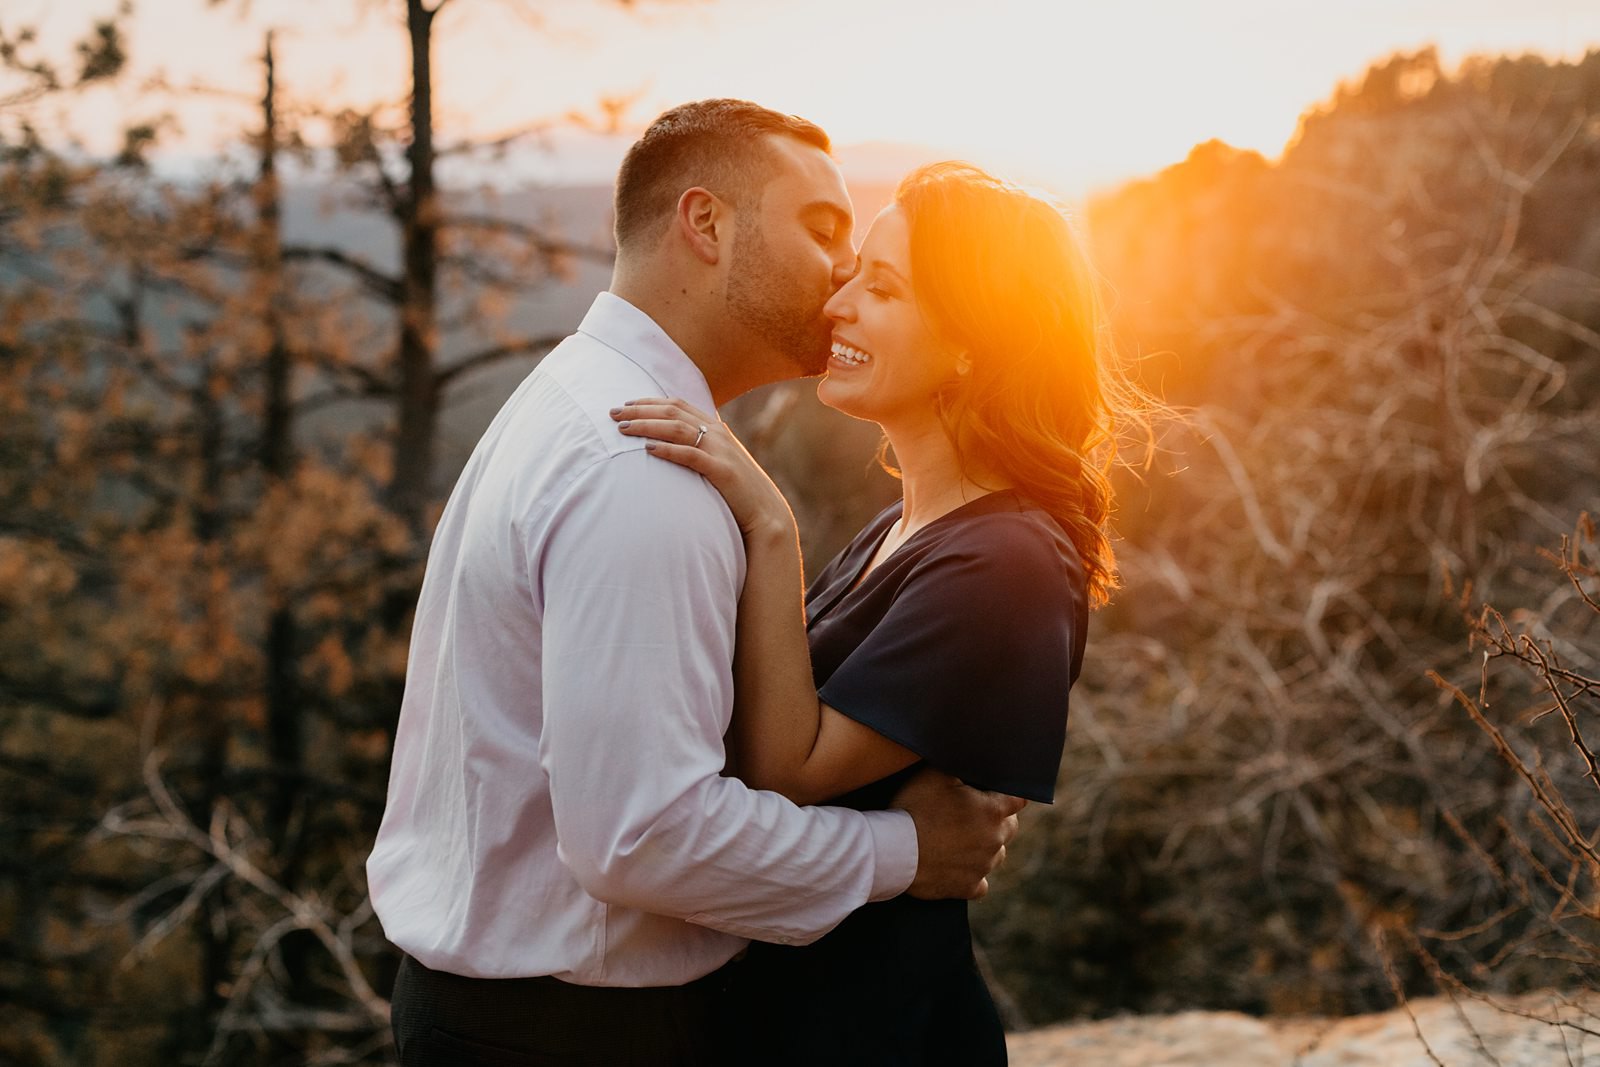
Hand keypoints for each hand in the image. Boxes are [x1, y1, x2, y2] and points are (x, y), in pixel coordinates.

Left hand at [611, 397, 794, 539]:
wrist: (766, 513)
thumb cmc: (737, 491)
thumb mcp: (718, 462)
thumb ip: (699, 449)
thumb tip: (674, 445)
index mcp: (715, 428)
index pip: (677, 404)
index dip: (649, 401)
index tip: (625, 404)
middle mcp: (718, 434)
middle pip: (673, 412)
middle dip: (641, 410)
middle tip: (613, 413)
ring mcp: (721, 451)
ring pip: (678, 429)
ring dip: (648, 426)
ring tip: (623, 429)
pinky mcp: (722, 471)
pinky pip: (691, 456)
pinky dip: (668, 450)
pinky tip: (647, 449)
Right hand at [891, 769, 1024, 900]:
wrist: (894, 851)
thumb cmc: (914, 808)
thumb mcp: (935, 774)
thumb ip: (960, 765)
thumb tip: (972, 759)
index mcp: (992, 811)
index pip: (1018, 799)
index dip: (1007, 793)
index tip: (995, 791)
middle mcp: (994, 840)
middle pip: (1010, 827)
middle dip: (998, 818)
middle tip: (973, 813)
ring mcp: (982, 866)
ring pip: (997, 854)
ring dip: (986, 846)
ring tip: (963, 839)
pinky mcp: (967, 887)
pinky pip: (981, 883)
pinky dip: (972, 874)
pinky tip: (958, 866)